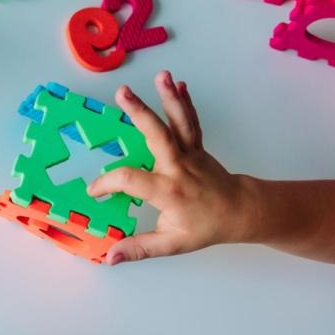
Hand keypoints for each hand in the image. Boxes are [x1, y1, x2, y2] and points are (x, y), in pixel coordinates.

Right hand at [87, 72, 253, 264]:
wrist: (240, 211)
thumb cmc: (204, 227)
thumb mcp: (171, 243)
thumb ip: (139, 248)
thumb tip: (110, 258)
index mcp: (168, 191)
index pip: (130, 180)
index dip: (107, 183)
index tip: (94, 191)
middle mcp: (178, 166)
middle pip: (157, 135)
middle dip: (140, 112)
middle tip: (122, 93)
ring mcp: (189, 153)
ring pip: (179, 121)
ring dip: (169, 97)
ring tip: (161, 75)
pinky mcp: (196, 146)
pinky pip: (190, 121)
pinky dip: (184, 102)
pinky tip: (179, 84)